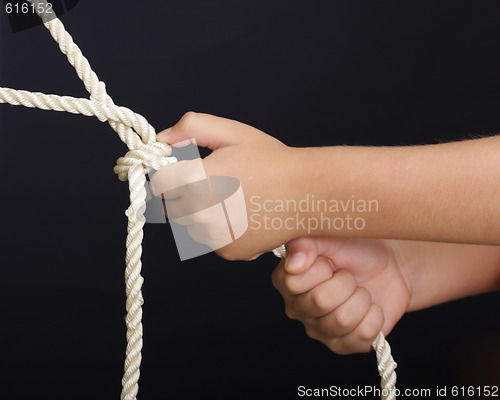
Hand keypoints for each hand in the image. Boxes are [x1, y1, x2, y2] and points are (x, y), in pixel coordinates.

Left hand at [151, 112, 302, 259]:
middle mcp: (201, 214)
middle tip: (214, 182)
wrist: (307, 192)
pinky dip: (220, 229)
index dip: (170, 173)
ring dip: (202, 213)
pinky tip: (242, 214)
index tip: (184, 169)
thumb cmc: (271, 161)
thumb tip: (163, 137)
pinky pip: (211, 240)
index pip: (159, 182)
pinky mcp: (229, 252)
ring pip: (192, 225)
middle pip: (172, 206)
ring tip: (232, 198)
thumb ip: (192, 127)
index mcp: (197, 181)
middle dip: (185, 194)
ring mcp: (215, 237)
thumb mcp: (232, 133)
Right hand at [272, 236, 410, 353]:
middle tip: (349, 275)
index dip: (320, 268)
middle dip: (345, 282)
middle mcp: (297, 308)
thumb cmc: (356, 249)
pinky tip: (369, 307)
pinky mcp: (343, 345)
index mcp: (286, 280)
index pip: (293, 282)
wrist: (390, 265)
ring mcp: (319, 330)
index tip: (329, 261)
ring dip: (361, 298)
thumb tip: (294, 263)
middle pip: (321, 301)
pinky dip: (375, 315)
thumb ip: (305, 243)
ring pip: (343, 320)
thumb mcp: (330, 236)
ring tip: (359, 290)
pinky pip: (362, 335)